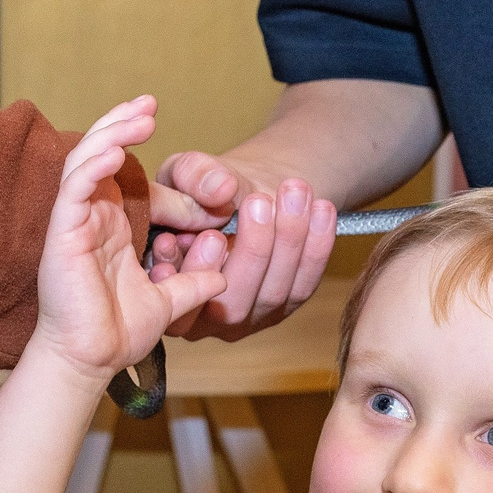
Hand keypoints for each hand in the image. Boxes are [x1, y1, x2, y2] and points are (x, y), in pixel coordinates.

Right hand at [30, 97, 225, 380]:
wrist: (92, 360)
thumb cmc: (117, 332)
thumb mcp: (168, 301)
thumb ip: (193, 284)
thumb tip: (223, 277)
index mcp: (110, 224)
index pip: (115, 166)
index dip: (128, 135)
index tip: (154, 112)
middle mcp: (88, 217)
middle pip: (96, 152)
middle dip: (120, 122)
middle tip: (149, 102)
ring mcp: (73, 223)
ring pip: (84, 162)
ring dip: (110, 134)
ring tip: (141, 115)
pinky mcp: (63, 236)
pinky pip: (74, 190)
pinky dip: (92, 167)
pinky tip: (114, 151)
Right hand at [150, 148, 337, 341]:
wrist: (243, 193)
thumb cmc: (200, 189)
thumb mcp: (184, 173)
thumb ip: (192, 175)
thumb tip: (221, 189)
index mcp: (169, 293)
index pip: (179, 301)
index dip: (195, 272)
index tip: (211, 235)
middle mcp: (207, 319)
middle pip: (232, 301)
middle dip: (252, 250)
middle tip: (260, 201)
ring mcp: (249, 317)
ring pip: (273, 293)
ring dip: (289, 240)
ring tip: (295, 192)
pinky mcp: (285, 306)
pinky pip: (305, 284)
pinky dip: (318, 246)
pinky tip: (322, 208)